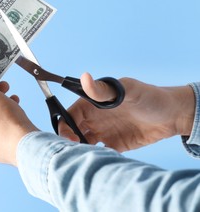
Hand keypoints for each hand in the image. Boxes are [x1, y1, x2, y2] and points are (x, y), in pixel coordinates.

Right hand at [59, 73, 194, 151]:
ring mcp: (103, 133)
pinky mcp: (114, 146)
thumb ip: (103, 90)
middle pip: (73, 131)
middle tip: (75, 151)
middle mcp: (94, 119)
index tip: (69, 138)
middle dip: (70, 142)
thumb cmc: (149, 97)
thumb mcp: (126, 91)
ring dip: (81, 151)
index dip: (65, 127)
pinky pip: (99, 153)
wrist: (173, 115)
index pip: (69, 115)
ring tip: (86, 158)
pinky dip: (96, 158)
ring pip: (83, 144)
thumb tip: (85, 78)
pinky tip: (101, 160)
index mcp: (91, 104)